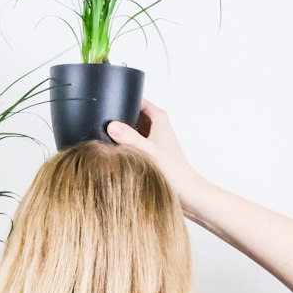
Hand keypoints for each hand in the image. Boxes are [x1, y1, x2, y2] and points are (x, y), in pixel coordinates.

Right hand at [106, 99, 206, 213]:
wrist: (186, 192)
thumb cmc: (173, 171)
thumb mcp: (147, 151)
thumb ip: (129, 137)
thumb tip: (111, 125)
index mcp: (159, 119)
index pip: (139, 100)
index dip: (124, 100)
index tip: (110, 106)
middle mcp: (157, 126)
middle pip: (133, 113)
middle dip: (120, 117)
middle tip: (106, 124)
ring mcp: (153, 138)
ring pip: (132, 128)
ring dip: (122, 132)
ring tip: (111, 139)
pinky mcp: (151, 151)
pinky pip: (133, 141)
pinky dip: (125, 144)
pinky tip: (117, 152)